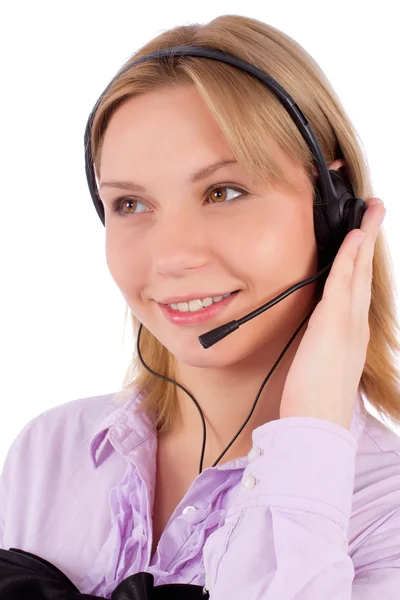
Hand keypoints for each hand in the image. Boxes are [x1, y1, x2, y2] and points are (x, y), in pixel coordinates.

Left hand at [279, 197, 385, 430]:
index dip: (362, 261)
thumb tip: (317, 330)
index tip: (363, 239)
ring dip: (363, 240)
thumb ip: (323, 343)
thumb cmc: (315, 398)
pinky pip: (342, 283)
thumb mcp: (321, 365)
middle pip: (365, 274)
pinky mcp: (333, 324)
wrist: (317, 421)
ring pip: (358, 273)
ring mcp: (348, 323)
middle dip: (370, 240)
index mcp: (353, 333)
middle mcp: (356, 324)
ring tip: (369, 214)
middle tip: (376, 212)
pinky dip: (349, 259)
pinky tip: (353, 239)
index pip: (358, 289)